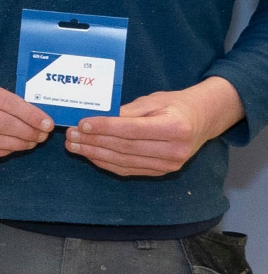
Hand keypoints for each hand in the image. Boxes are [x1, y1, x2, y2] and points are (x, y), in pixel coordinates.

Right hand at [0, 60, 50, 158]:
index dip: (30, 114)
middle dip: (27, 131)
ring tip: (30, 142)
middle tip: (42, 135)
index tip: (46, 122)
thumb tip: (31, 115)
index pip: (6, 101)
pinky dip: (1, 151)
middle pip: (1, 123)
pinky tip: (11, 148)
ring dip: (17, 144)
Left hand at [67, 77, 243, 176]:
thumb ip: (127, 111)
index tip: (82, 124)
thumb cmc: (175, 105)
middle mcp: (175, 150)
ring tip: (74, 145)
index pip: (132, 130)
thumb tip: (96, 118)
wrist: (201, 120)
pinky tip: (89, 154)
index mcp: (176, 127)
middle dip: (94, 141)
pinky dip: (105, 163)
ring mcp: (169, 165)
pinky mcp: (161, 172)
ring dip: (95, 154)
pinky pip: (127, 170)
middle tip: (71, 134)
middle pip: (125, 147)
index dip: (105, 128)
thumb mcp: (154, 101)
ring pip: (124, 162)